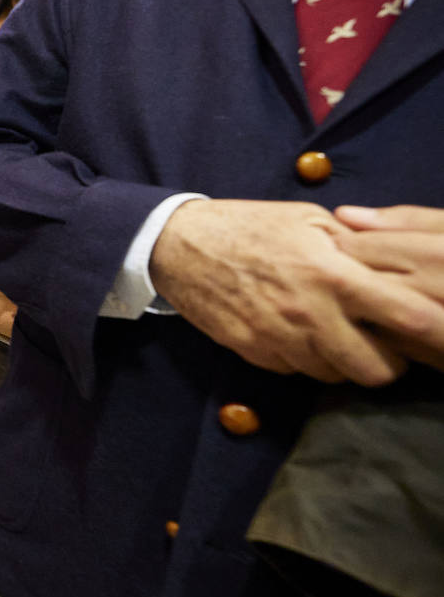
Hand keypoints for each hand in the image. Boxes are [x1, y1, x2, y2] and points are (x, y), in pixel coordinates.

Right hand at [150, 199, 443, 385]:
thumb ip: (354, 247)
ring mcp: (278, 338)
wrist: (177, 244)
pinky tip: (294, 332)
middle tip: (379, 343)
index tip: (433, 331)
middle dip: (385, 362)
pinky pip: (294, 371)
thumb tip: (395, 269)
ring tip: (333, 334)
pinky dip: (302, 359)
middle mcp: (310, 314)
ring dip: (340, 362)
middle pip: (376, 370)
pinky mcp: (252, 352)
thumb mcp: (308, 219)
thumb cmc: (248, 225)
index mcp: (333, 274)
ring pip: (334, 377)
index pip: (407, 318)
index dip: (433, 330)